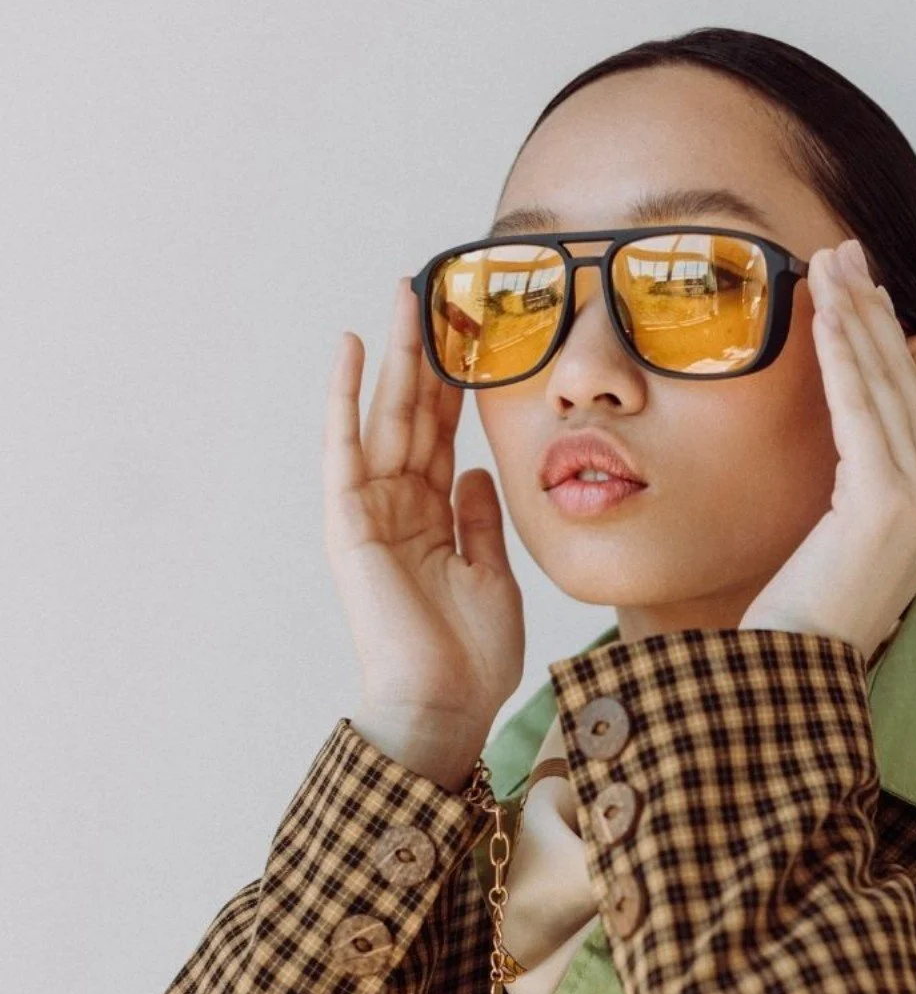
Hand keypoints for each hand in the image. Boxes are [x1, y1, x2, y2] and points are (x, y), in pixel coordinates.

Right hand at [324, 275, 524, 736]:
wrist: (446, 705)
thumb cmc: (471, 657)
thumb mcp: (493, 574)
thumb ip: (480, 519)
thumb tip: (475, 468)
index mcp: (435, 518)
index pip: (444, 434)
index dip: (455, 384)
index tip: (470, 332)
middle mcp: (399, 507)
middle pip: (413, 414)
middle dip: (422, 352)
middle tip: (432, 288)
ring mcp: (371, 512)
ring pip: (384, 417)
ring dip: (392, 356)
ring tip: (404, 297)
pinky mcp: (349, 523)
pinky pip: (345, 449)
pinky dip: (345, 399)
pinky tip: (351, 350)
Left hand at [738, 236, 915, 661]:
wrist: (795, 676)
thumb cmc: (801, 618)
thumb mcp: (833, 539)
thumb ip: (850, 490)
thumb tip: (840, 443)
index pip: (906, 406)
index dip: (882, 341)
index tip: (856, 290)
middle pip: (902, 385)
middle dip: (872, 312)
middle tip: (843, 252)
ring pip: (883, 389)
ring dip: (856, 318)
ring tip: (829, 263)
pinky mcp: (888, 506)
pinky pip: (860, 412)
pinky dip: (843, 357)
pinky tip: (826, 312)